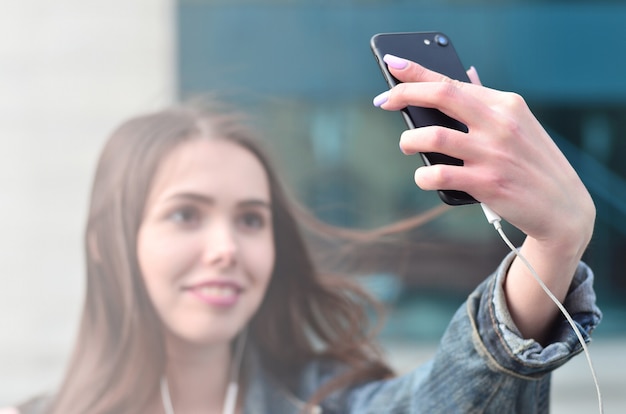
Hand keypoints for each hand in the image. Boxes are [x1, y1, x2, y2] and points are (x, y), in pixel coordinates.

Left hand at [374, 55, 593, 254]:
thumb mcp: (518, 125)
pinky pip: (439, 174)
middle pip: (441, 95)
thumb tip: (465, 76)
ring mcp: (493, 153)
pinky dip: (423, 176)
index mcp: (505, 104)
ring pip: (433, 136)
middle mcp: (500, 123)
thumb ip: (488, 104)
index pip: (452, 80)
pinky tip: (424, 177)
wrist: (562, 208)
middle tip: (384, 101)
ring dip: (409, 140)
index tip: (391, 64)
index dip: (416, 71)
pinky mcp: (487, 183)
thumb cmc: (532, 164)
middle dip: (404, 94)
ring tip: (407, 145)